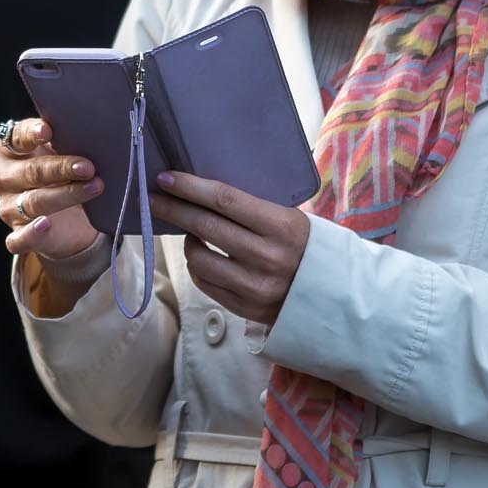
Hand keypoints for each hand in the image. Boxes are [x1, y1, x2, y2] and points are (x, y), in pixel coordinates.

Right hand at [0, 118, 106, 260]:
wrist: (68, 217)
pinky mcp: (17, 235)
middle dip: (60, 168)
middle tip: (88, 167)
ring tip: (94, 188)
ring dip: (65, 195)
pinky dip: (31, 232)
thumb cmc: (63, 174)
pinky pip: (19, 238)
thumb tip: (88, 131)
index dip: (30, 133)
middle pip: (31, 172)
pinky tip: (45, 224)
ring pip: (32, 202)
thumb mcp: (64, 152)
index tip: (47, 131)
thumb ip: (67, 140)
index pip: (15, 138)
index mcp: (9, 150)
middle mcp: (4, 178)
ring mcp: (7, 208)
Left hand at [149, 171, 309, 327]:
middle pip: (205, 226)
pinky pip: (204, 282)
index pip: (225, 200)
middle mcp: (267, 257)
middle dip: (173, 209)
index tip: (166, 178)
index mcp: (283, 226)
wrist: (335, 296)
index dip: (190, 187)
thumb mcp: (293, 220)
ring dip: (187, 241)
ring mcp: (255, 286)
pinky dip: (197, 266)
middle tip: (153, 198)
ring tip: (190, 233)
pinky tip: (201, 256)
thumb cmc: (308, 248)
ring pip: (198, 258)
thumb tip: (203, 191)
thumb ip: (255, 209)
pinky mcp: (245, 308)